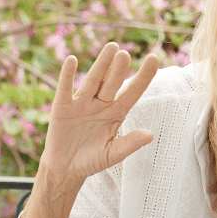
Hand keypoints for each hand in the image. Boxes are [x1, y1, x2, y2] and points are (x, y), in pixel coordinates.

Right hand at [41, 42, 159, 190]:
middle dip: (119, 69)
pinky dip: (67, 75)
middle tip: (125, 54)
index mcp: (116, 113)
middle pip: (112, 83)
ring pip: (93, 81)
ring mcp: (82, 103)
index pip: (133, 91)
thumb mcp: (113, 154)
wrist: (66, 168)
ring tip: (110, 48)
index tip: (154, 58)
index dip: (143, 76)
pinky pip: (65, 88)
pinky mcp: (62, 107)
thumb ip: (129, 144)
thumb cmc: (92, 160)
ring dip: (101, 65)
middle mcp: (101, 104)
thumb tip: (150, 135)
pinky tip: (71, 61)